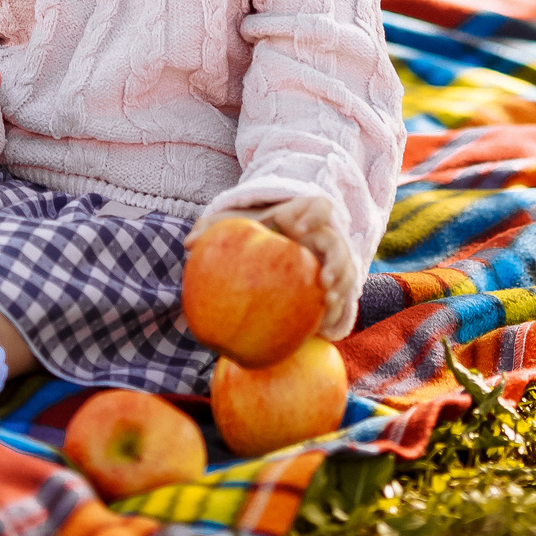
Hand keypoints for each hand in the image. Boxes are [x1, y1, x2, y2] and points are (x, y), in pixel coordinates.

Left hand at [190, 196, 355, 341]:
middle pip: (337, 244)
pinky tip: (323, 327)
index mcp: (299, 220)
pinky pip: (340, 301)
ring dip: (341, 287)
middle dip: (335, 259)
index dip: (312, 215)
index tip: (295, 228)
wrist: (265, 262)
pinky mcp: (329, 289)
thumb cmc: (248, 240)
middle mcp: (319, 241)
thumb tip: (189, 243)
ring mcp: (328, 264)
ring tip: (327, 302)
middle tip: (323, 278)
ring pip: (346, 272)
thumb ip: (212, 230)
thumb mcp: (231, 230)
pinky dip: (334, 312)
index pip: (318, 207)